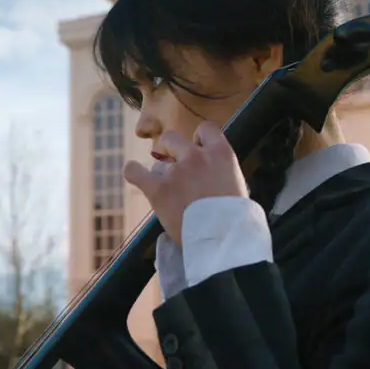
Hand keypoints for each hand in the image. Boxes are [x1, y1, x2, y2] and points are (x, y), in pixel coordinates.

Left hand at [124, 122, 247, 244]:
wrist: (224, 239)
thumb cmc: (236, 219)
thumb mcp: (236, 185)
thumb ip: (220, 172)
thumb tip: (210, 175)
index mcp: (221, 154)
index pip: (206, 129)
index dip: (199, 139)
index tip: (197, 151)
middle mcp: (196, 157)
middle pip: (173, 138)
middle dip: (172, 149)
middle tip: (176, 166)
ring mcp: (175, 172)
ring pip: (157, 156)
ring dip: (160, 168)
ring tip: (166, 184)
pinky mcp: (158, 190)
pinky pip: (135, 172)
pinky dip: (133, 171)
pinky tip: (134, 172)